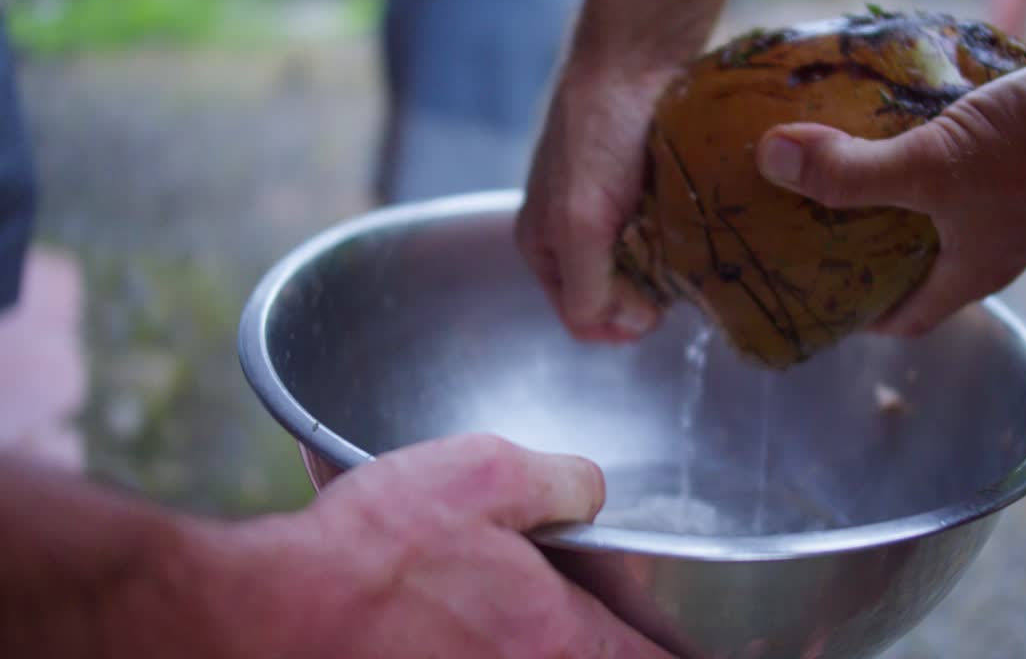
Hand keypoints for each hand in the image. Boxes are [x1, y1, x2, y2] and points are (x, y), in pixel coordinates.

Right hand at [210, 435, 669, 657]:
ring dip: (537, 650)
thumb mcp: (481, 472)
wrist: (266, 618)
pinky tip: (452, 637)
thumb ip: (560, 482)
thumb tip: (592, 492)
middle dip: (600, 646)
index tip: (671, 643)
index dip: (669, 649)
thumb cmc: (370, 553)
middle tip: (596, 625)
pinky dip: (484, 655)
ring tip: (507, 628)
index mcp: (560, 638)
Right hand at [516, 65, 672, 342]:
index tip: (655, 311)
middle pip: (615, 297)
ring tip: (690, 251)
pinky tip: (699, 231)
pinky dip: (684, 242)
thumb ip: (586, 285)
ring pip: (646, 269)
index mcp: (543, 245)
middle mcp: (573, 233)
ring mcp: (612, 211)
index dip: (618, 323)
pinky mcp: (646, 191)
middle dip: (646, 297)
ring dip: (670, 271)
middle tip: (676, 276)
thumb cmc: (599, 133)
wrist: (636, 58)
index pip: (581, 318)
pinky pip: (667, 236)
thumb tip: (621, 325)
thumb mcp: (580, 221)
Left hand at [755, 30, 1025, 334]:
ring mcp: (1015, 197)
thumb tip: (771, 162)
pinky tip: (904, 110)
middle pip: (921, 261)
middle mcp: (992, 243)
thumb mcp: (932, 169)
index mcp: (970, 271)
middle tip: (817, 221)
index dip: (863, 319)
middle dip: (870, 247)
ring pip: (945, 205)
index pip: (908, 318)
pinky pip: (968, 157)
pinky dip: (934, 143)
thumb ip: (853, 173)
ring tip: (848, 159)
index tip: (821, 303)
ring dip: (901, 190)